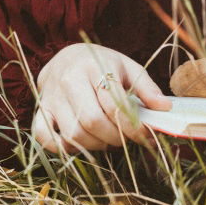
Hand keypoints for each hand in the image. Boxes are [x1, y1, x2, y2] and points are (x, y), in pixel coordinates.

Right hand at [31, 43, 171, 153]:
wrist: (66, 57)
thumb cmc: (101, 64)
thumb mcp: (127, 67)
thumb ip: (146, 87)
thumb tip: (165, 108)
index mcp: (93, 66)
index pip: (114, 103)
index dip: (132, 125)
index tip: (145, 134)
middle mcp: (69, 80)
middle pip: (92, 121)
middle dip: (115, 137)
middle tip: (126, 139)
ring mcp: (51, 96)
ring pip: (73, 133)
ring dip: (95, 144)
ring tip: (107, 139)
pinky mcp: (41, 110)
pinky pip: (44, 136)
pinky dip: (62, 148)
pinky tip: (80, 144)